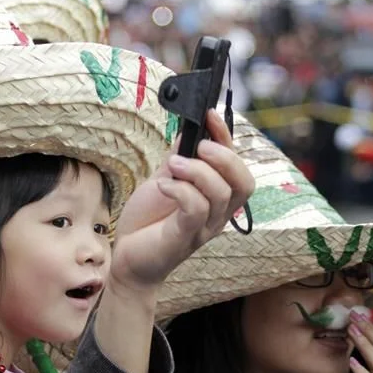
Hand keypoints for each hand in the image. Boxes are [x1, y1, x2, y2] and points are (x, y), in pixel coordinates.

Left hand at [108, 109, 253, 294]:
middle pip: (244, 183)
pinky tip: (163, 184)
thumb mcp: (165, 180)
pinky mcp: (185, 238)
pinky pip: (196, 210)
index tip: (209, 114)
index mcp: (217, 198)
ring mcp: (204, 228)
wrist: (128, 258)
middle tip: (198, 146)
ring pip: (221, 194)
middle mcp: (218, 215)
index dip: (227, 138)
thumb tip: (189, 130)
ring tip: (174, 165)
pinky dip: (181, 190)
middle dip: (225, 157)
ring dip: (198, 171)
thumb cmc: (148, 221)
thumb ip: (179, 159)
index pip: (238, 166)